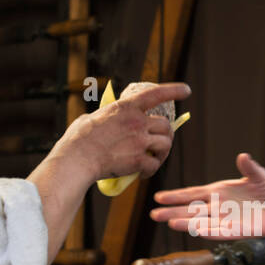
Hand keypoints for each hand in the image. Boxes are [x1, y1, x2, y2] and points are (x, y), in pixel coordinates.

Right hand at [58, 82, 189, 181]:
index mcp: (126, 107)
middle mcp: (137, 121)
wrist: (77, 159)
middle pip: (165, 125)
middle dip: (166, 135)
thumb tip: (99, 118)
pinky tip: (142, 174)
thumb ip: (102, 117)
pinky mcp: (139, 160)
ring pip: (165, 144)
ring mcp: (139, 140)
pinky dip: (150, 170)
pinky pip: (154, 165)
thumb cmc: (77, 140)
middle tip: (160, 144)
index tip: (187, 90)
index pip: (156, 94)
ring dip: (163, 153)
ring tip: (154, 159)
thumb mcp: (90, 118)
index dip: (174, 91)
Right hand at [150, 152, 264, 242]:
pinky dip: (210, 231)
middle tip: (154, 214)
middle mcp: (219, 207)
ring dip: (188, 223)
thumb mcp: (260, 176)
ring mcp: (227, 220)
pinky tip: (197, 231)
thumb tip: (243, 156)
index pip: (193, 194)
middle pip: (192, 210)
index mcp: (219, 192)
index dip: (176, 196)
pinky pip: (221, 232)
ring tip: (170, 223)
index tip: (159, 197)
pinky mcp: (239, 231)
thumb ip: (250, 168)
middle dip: (173, 212)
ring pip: (202, 222)